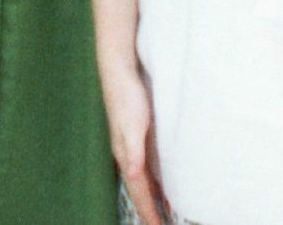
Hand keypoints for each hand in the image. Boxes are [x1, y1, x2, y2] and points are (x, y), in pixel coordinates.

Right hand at [100, 63, 166, 224]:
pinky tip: (164, 181)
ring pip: (144, 180)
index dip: (148, 212)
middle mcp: (128, 155)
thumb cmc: (126, 97)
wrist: (118, 71)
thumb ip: (133, 151)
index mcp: (126, 155)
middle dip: (149, 210)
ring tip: (164, 213)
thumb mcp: (132, 124)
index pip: (139, 192)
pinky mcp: (137, 136)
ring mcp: (132, 146)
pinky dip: (155, 181)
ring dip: (153, 197)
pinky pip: (148, 168)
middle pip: (140, 191)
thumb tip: (134, 175)